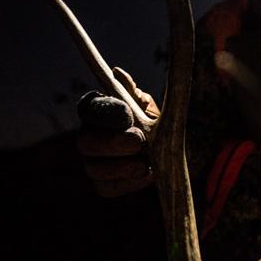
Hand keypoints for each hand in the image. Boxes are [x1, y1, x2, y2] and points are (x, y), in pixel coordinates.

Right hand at [76, 67, 159, 197]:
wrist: (175, 154)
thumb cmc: (157, 125)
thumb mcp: (148, 107)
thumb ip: (133, 95)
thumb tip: (118, 73)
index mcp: (98, 112)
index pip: (89, 108)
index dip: (105, 111)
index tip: (128, 113)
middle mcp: (89, 137)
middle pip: (85, 142)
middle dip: (112, 143)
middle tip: (139, 141)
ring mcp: (93, 163)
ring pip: (94, 168)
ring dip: (122, 166)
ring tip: (145, 162)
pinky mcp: (104, 186)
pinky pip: (108, 187)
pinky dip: (129, 182)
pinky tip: (147, 174)